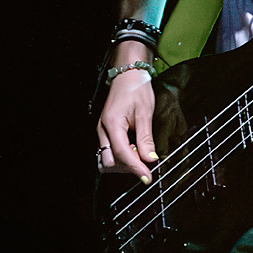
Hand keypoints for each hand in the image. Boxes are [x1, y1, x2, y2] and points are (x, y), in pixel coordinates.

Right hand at [97, 56, 159, 182]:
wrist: (129, 74)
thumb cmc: (136, 89)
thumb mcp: (145, 113)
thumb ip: (146, 138)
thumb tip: (150, 159)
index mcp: (111, 124)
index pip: (122, 154)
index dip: (135, 168)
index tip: (147, 177)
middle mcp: (103, 130)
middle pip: (110, 162)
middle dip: (128, 167)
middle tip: (145, 161)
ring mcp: (103, 131)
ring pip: (108, 159)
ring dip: (124, 162)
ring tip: (140, 152)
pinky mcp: (106, 131)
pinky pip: (110, 151)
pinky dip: (122, 155)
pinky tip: (134, 148)